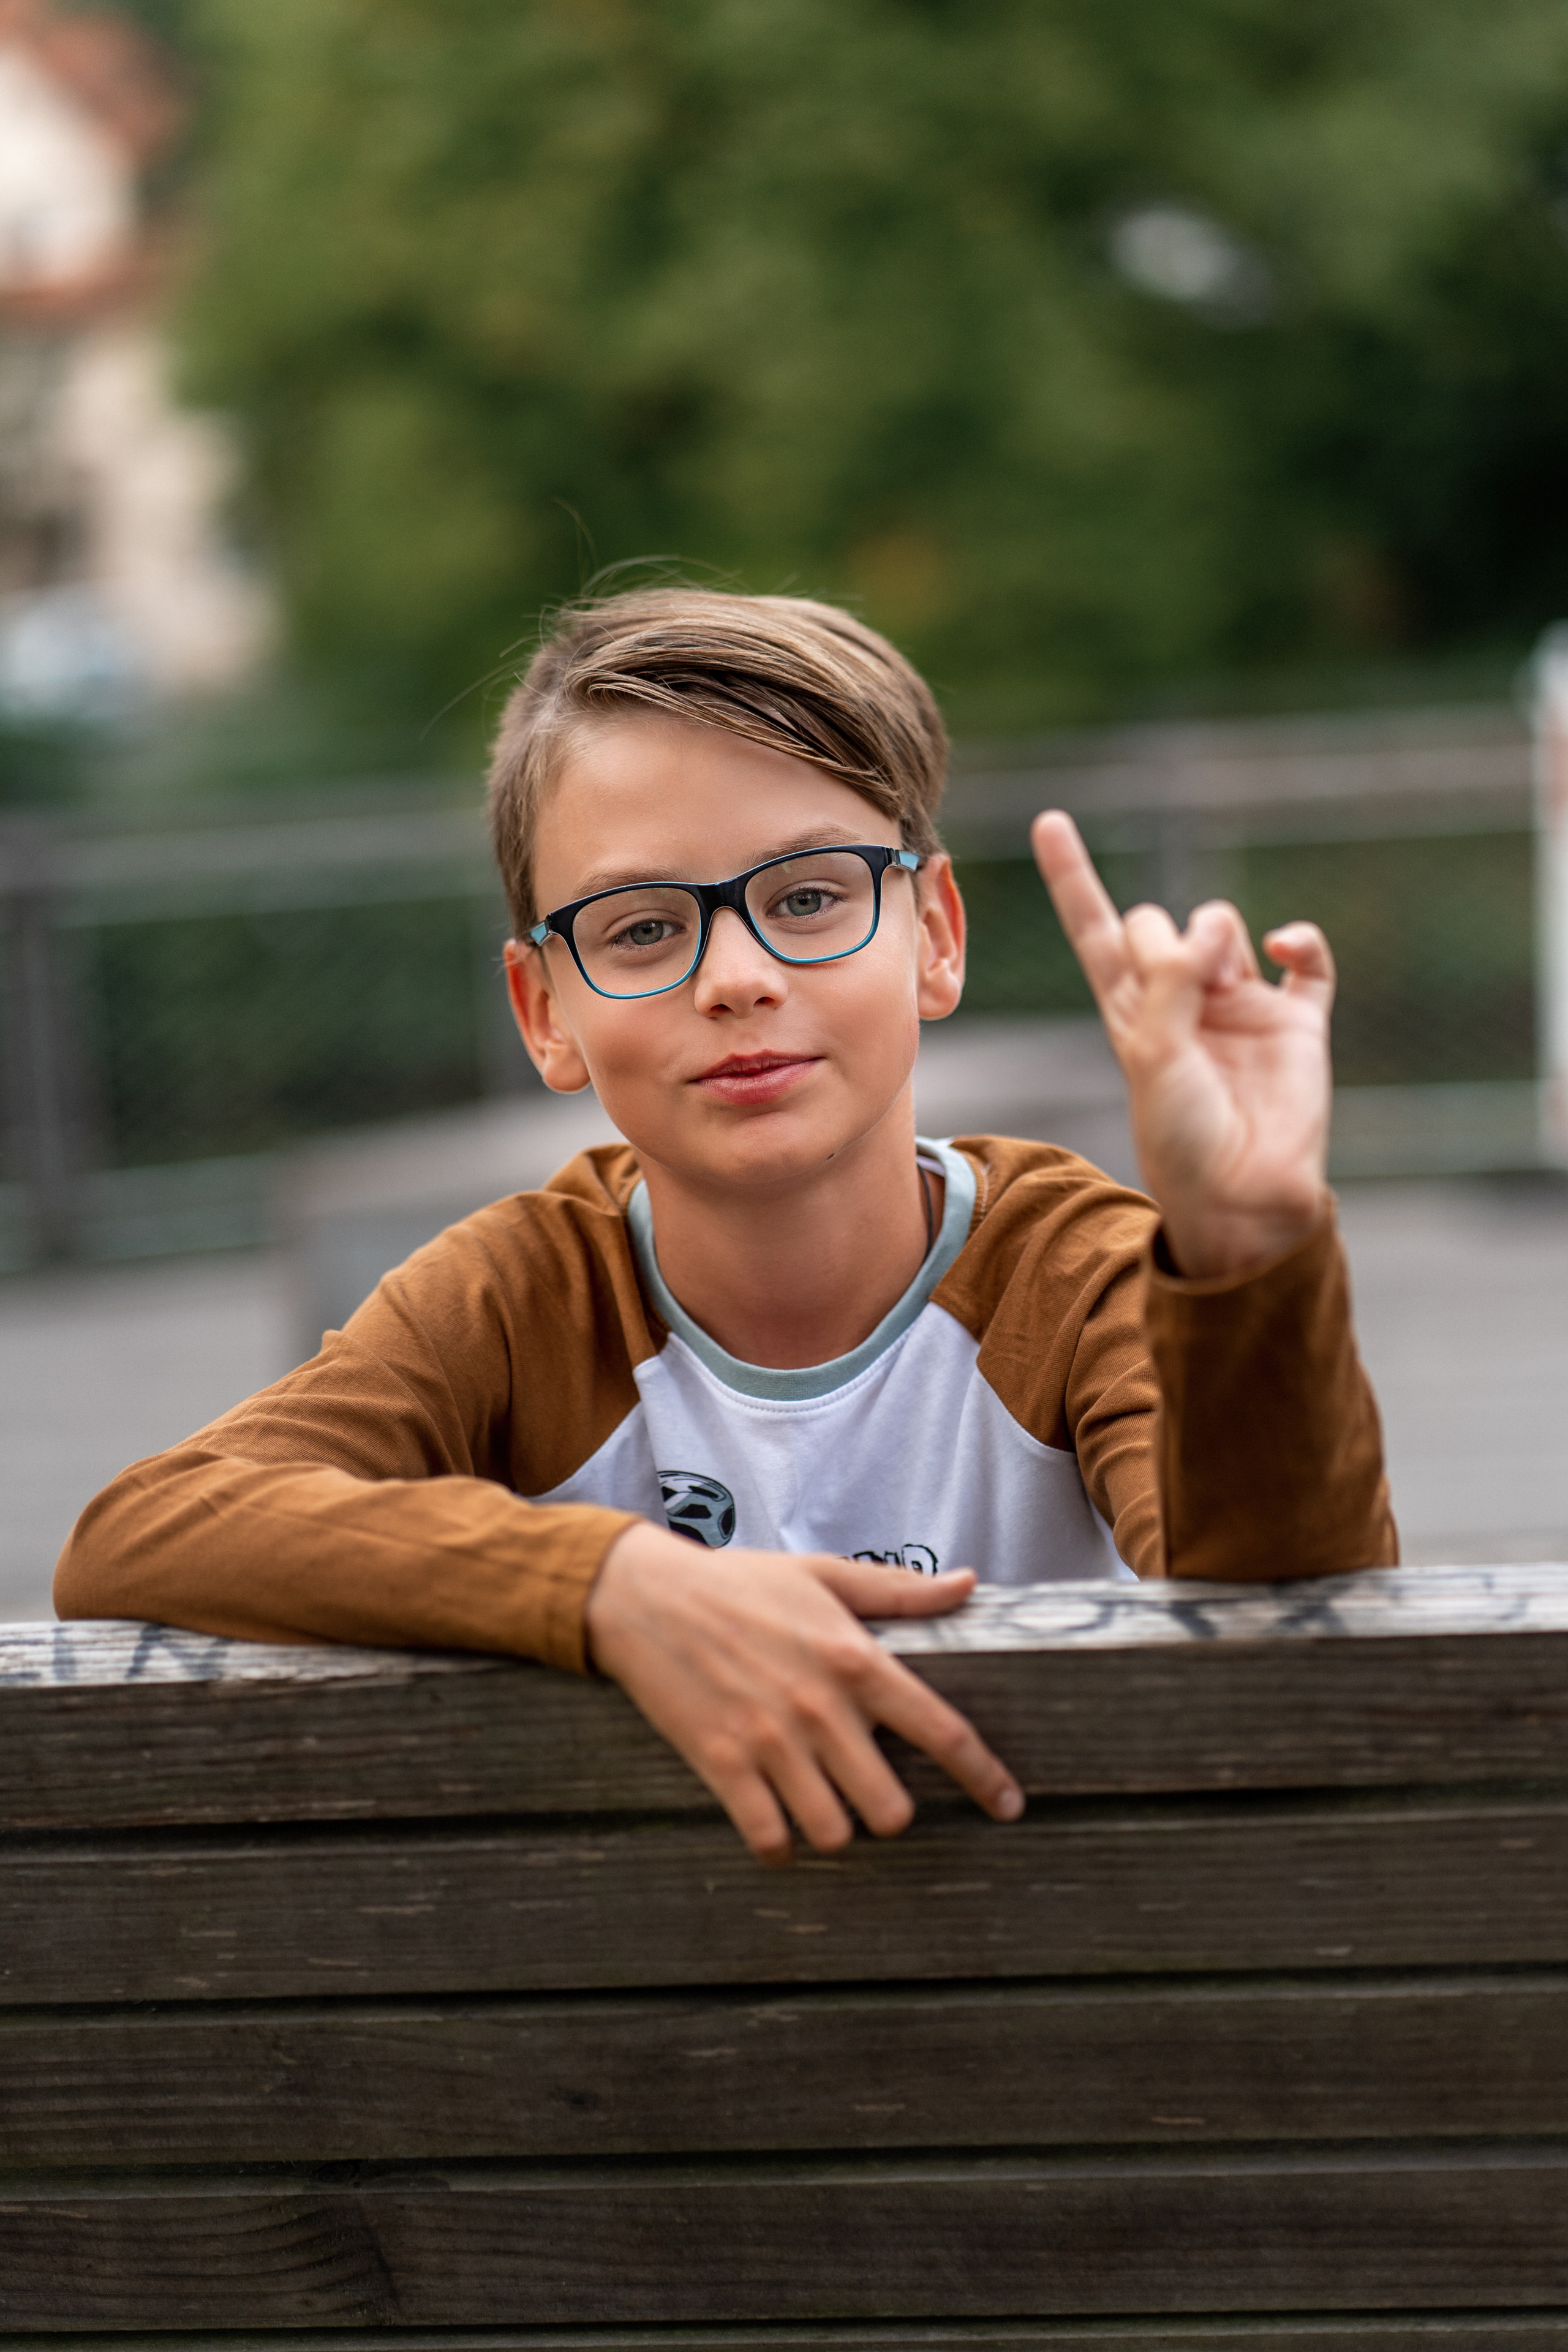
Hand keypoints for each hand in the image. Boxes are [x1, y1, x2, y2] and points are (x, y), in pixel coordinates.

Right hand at [585, 1521, 1024, 1863]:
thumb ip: (900, 1592)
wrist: (646, 1596)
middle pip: (890, 1807)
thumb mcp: (824, 1575)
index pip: (941, 1732)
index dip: (984, 1776)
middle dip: (889, 1811)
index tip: (1009, 1805)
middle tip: (872, 1794)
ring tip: (822, 1805)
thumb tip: (968, 1584)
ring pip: (833, 1833)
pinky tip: (778, 1829)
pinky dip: (780, 1848)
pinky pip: (769, 1839)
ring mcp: (770, 1742)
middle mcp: (821, 1708)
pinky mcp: (722, 1765)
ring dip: (834, 1830)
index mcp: (855, 1659)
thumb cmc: (741, 1583)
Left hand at [1032, 810, 1332, 1278]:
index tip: (1049, 820)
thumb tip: (1213, 925)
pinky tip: (1282, 945)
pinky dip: (1299, 940)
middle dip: (1165, 933)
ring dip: (1219, 936)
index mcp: (1131, 1011)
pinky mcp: (1296, 1022)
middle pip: (1161, 919)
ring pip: (1223, 926)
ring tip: (1223, 983)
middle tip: (1183, 984)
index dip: (1073, 876)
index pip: (1097, 928)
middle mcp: (1182, 1001)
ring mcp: (1240, 1007)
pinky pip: (1305, 959)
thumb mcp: (1154, 1055)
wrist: (1243, 1197)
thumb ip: (1172, 982)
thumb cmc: (1181, 1138)